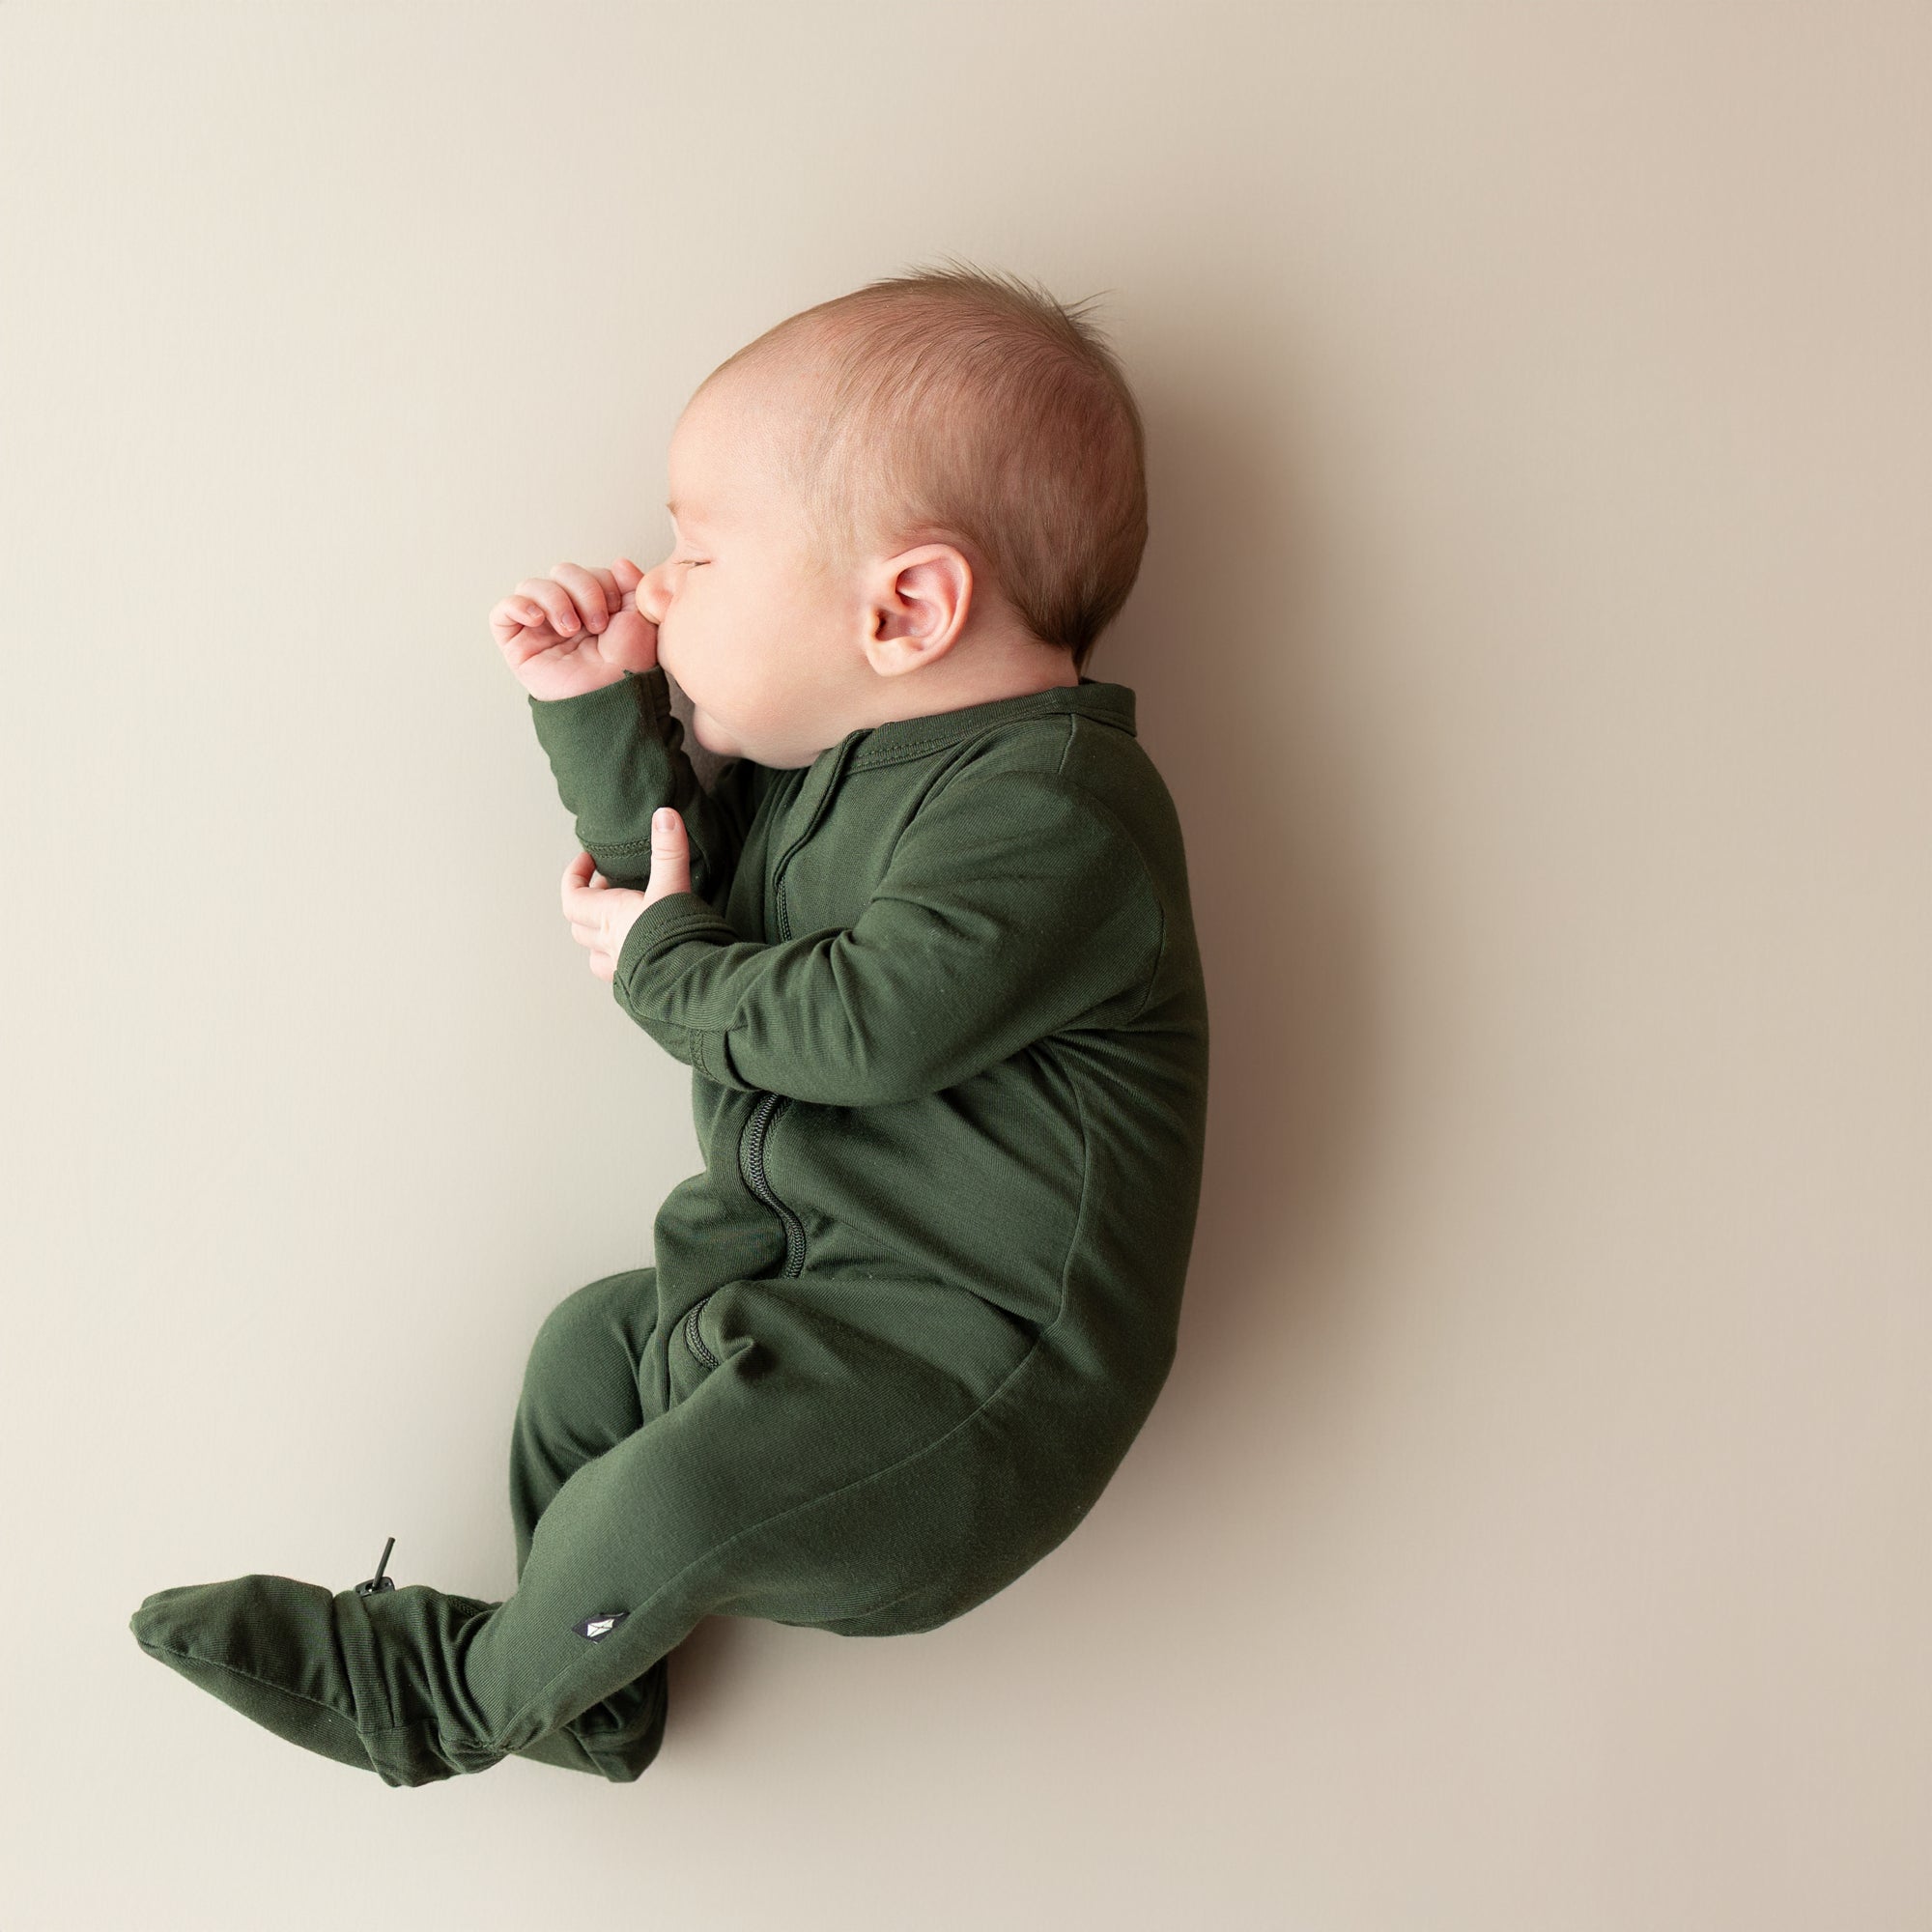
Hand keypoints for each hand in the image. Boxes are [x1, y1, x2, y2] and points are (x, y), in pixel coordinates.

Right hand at [492, 557, 658, 700]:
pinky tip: (538, 619)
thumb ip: (632, 585)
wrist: (611, 697)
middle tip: (597, 624)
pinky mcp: (517, 644)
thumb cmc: (628, 666)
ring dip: (554, 599)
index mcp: (593, 606)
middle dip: (582, 590)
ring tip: (570, 629)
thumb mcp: (640, 618)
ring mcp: (539, 628)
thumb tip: (618, 563)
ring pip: (532, 585)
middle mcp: (565, 613)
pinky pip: (502, 611)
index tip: (616, 610)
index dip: (601, 582)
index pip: (586, 571)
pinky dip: (517, 605)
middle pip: (560, 572)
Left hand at [561, 809, 693, 981]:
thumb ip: (669, 851)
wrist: (690, 984)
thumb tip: (664, 815)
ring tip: (616, 927)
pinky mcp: (638, 989)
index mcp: (610, 917)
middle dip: (587, 905)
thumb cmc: (676, 936)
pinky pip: (618, 977)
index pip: (572, 897)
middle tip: (605, 889)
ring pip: (594, 955)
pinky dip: (621, 963)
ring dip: (599, 940)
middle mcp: (609, 945)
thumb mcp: (673, 886)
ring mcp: (622, 970)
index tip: (587, 860)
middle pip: (579, 926)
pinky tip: (638, 958)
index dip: (573, 876)